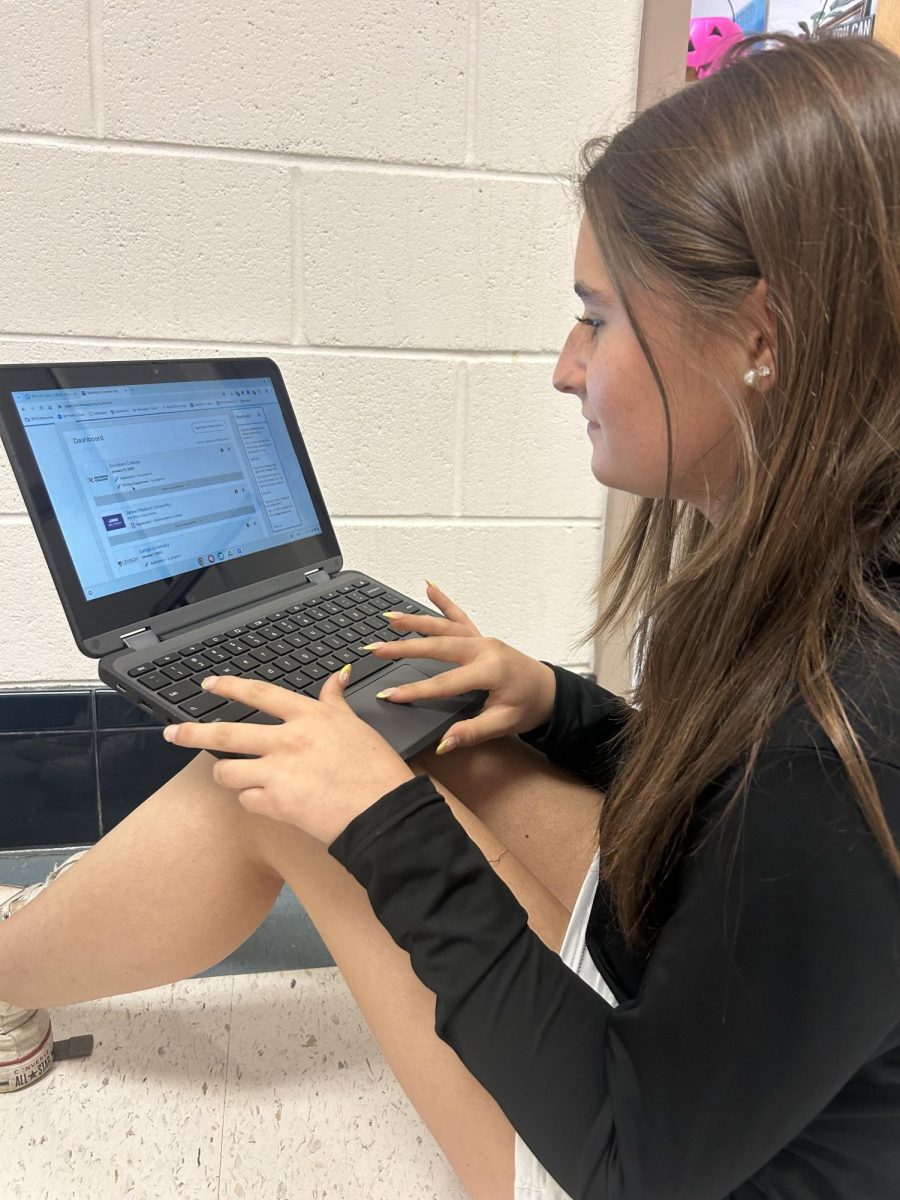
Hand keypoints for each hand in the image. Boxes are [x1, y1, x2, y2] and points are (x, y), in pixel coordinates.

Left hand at [161, 668, 417, 845]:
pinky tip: (267, 802)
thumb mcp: (356, 726)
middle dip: (192, 733)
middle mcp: (287, 740)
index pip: (259, 694)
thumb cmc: (376, 770)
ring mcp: (278, 772)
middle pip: (226, 734)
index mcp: (308, 716)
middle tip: (172, 733)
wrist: (382, 810)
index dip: (230, 687)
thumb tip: (337, 676)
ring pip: (228, 771)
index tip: (209, 684)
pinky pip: (247, 800)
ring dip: (225, 775)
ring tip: (231, 777)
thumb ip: (336, 703)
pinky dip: (253, 801)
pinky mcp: (275, 803)